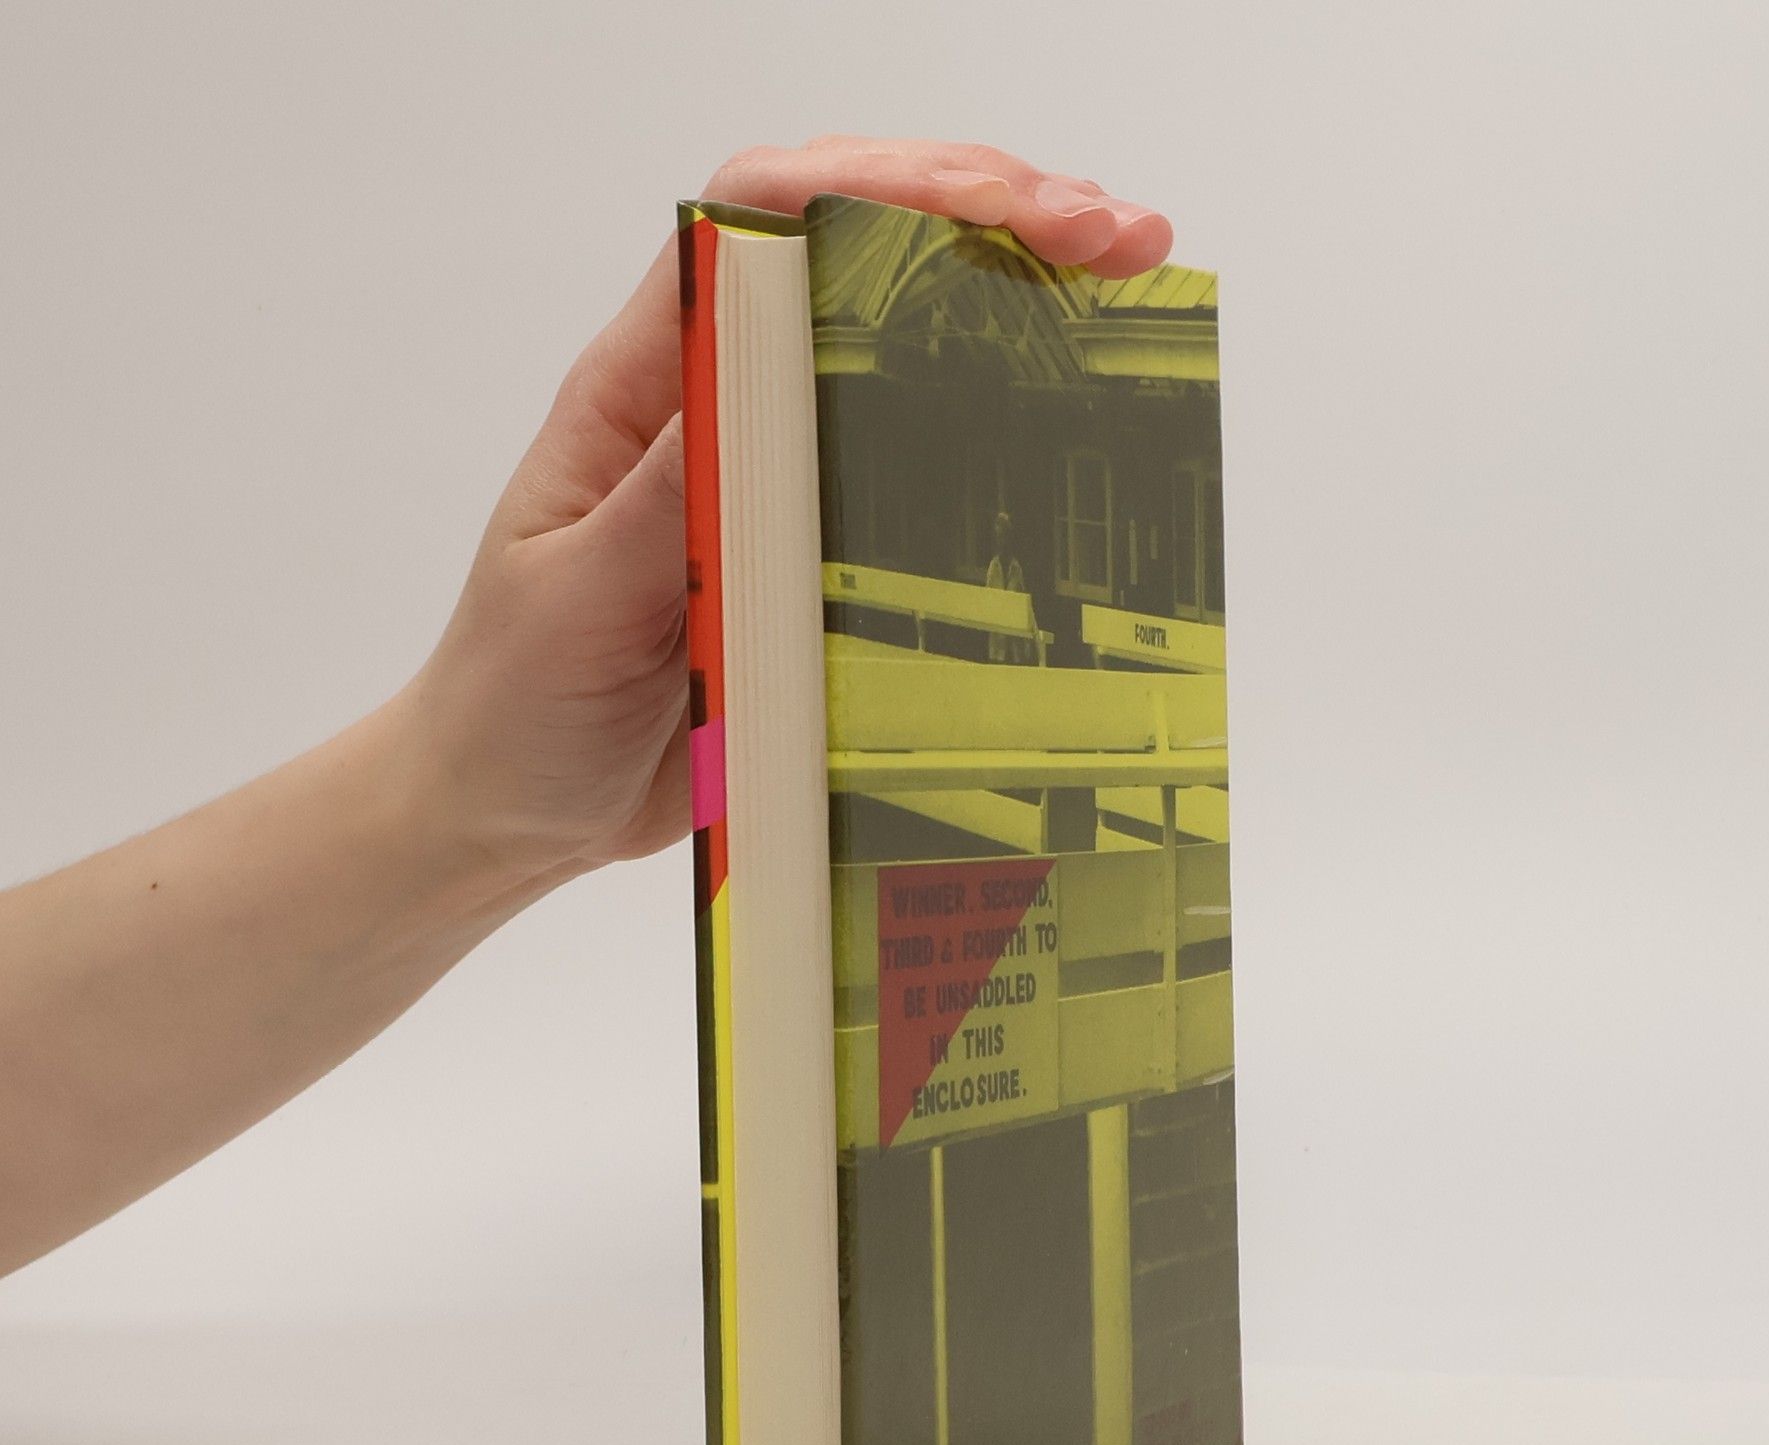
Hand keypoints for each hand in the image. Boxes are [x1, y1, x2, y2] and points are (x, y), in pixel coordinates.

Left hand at [399, 137, 1175, 886]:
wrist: (512, 804)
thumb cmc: (514, 700)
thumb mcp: (574, 599)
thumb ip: (663, 501)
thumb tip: (753, 381)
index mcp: (643, 391)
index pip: (757, 224)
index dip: (879, 184)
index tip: (995, 203)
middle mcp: (718, 412)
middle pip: (854, 258)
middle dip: (988, 218)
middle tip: (1113, 237)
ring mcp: (776, 482)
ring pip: (901, 353)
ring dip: (1013, 303)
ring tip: (1124, 286)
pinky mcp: (814, 559)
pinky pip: (911, 476)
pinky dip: (998, 433)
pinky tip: (1072, 416)